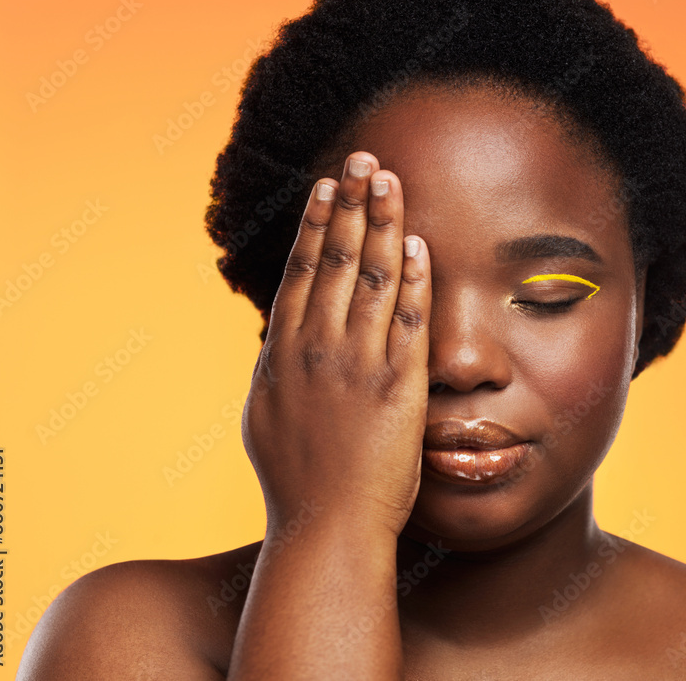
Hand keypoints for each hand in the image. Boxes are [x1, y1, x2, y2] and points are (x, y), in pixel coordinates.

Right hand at [241, 151, 430, 541]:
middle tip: (365, 158)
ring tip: (391, 180)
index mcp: (283, 351)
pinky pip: (407, 321)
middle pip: (335, 259)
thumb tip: (283, 334)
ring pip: (370, 278)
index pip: (302, 270)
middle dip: (352, 204)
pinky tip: (419, 245)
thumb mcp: (266, 414)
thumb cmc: (296, 479)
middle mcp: (317, 348)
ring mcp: (358, 365)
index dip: (316, 222)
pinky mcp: (398, 387)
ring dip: (382, 224)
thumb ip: (278, 367)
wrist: (325, 527)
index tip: (328, 184)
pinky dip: (412, 280)